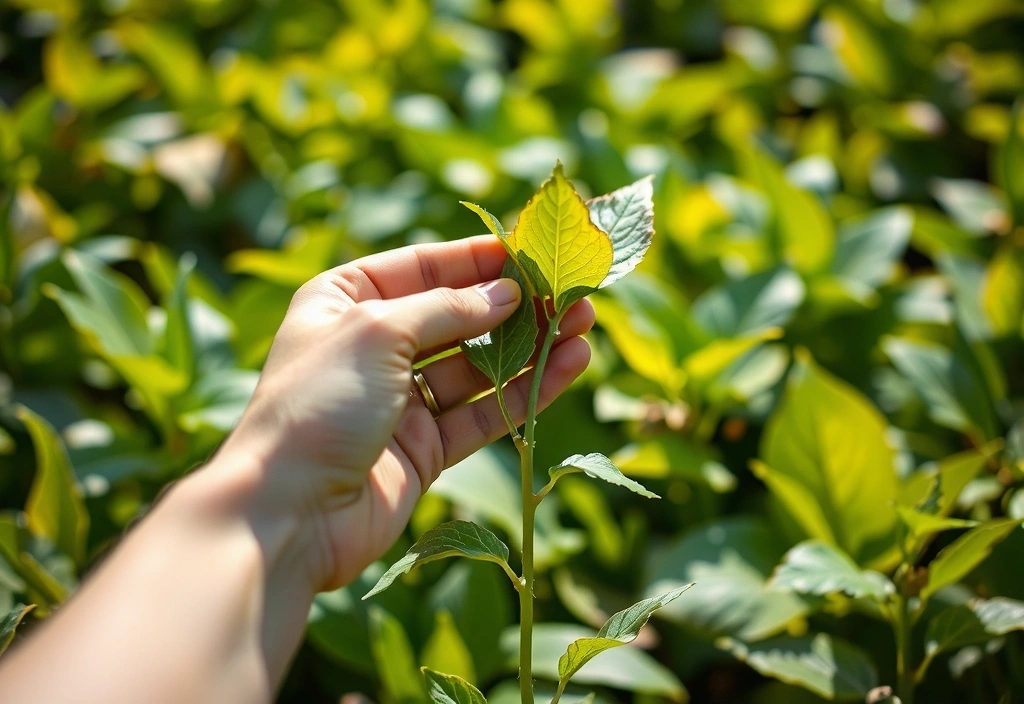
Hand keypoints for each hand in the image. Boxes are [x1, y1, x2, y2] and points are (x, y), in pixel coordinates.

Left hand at [216, 236, 593, 590]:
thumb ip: (449, 308)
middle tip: (571, 292)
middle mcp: (372, 347)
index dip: (477, 259)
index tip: (532, 251)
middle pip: (457, 316)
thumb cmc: (317, 404)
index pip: (422, 267)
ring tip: (583, 325)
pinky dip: (526, 390)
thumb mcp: (378, 331)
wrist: (288, 512)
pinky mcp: (424, 448)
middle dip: (514, 304)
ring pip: (477, 365)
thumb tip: (509, 293)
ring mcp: (399, 400)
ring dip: (530, 347)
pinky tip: (569, 366)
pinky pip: (483, 411)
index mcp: (344, 301)